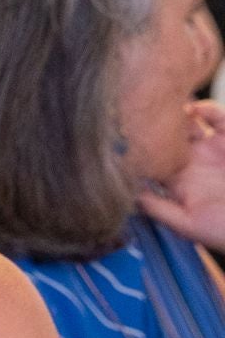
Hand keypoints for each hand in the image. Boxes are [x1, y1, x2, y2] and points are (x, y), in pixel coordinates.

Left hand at [136, 100, 224, 249]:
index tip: (122, 138)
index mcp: (176, 181)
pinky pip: (215, 116)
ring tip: (165, 108)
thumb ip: (159, 209)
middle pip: (164, 136)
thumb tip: (132, 195)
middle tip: (140, 114)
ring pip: (187, 122)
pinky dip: (205, 108)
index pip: (148, 160)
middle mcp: (191, 161)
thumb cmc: (224, 229)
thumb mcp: (189, 225)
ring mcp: (210, 148)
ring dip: (176, 113)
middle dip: (152, 125)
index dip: (136, 149)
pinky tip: (195, 109)